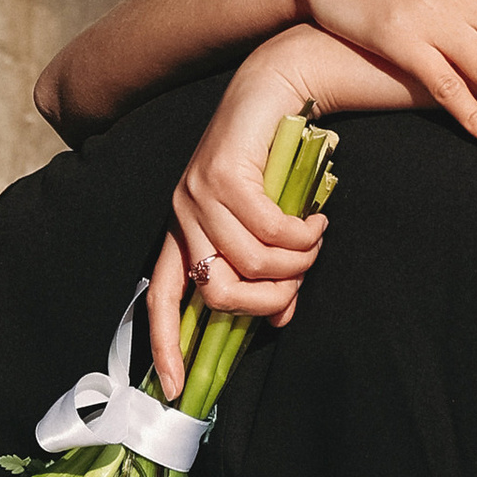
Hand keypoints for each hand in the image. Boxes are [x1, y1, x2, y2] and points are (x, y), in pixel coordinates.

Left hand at [148, 43, 333, 392]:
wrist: (274, 87)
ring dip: (296, 261)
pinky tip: (315, 218)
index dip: (166, 346)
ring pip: (250, 264)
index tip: (175, 389)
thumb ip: (268, 268)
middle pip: (218, 293)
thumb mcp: (267, 221)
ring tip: (314, 238)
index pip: (161, 300)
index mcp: (183, 232)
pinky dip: (301, 234)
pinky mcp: (222, 174)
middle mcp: (181, 215)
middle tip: (300, 278)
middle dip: (268, 300)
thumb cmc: (274, 159)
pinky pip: (268, 230)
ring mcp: (197, 194)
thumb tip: (281, 317)